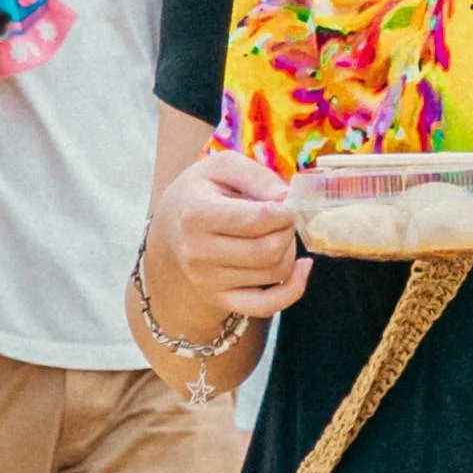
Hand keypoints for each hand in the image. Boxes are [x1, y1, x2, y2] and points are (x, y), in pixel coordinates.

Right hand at [156, 142, 305, 318]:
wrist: (171, 230)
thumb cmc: (201, 193)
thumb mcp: (221, 167)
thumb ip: (255, 175)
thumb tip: (285, 198)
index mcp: (196, 215)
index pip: (258, 219)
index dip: (285, 210)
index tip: (287, 203)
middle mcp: (198, 253)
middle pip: (270, 249)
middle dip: (288, 230)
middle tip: (283, 218)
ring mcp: (207, 281)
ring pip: (275, 272)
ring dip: (289, 250)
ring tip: (276, 234)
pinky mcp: (220, 299)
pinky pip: (267, 306)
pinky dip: (293, 289)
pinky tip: (301, 268)